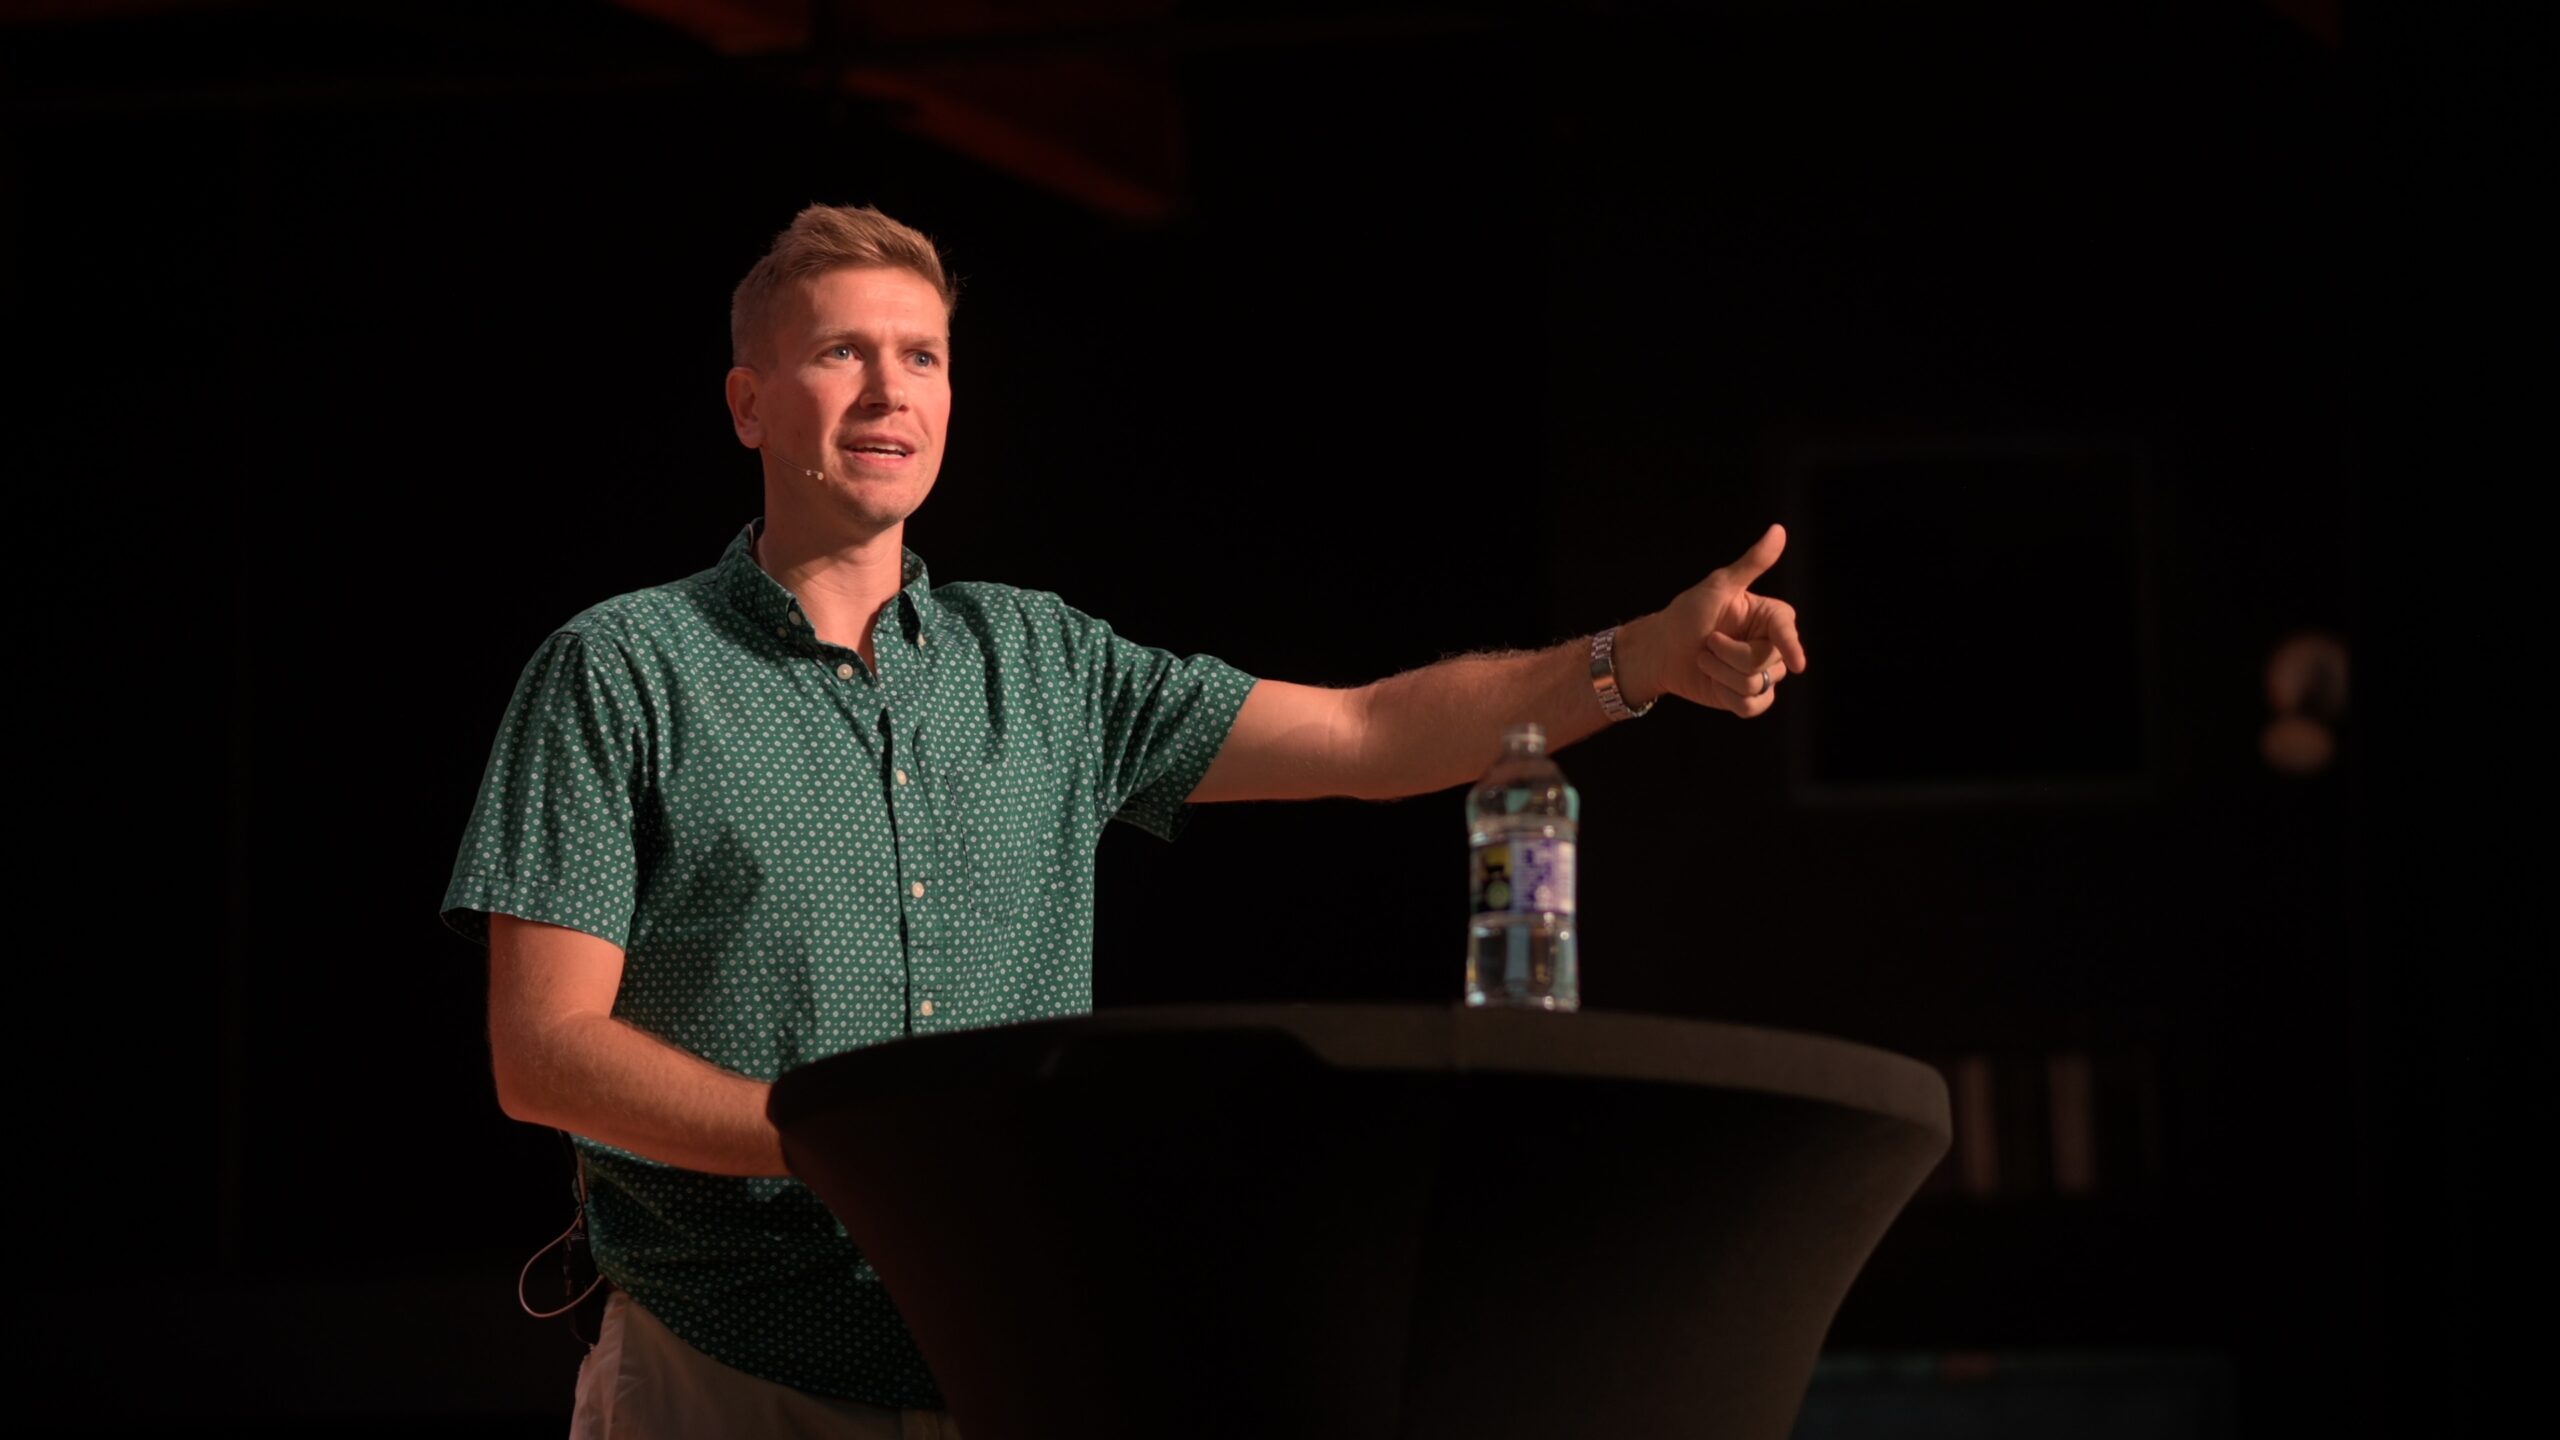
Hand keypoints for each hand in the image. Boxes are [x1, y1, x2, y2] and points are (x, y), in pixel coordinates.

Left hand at [1632, 523, 1807, 718]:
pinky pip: (1752, 707)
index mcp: (1770, 616)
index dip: (1790, 646)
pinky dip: (1727, 696)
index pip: (1786, 630)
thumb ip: (1751, 563)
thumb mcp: (1718, 587)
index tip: (1797, 663)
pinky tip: (1714, 683)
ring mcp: (1763, 672)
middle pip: (1768, 662)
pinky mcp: (1750, 697)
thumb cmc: (1687, 614)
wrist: (1660, 650)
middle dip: (1728, 655)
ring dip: (1721, 674)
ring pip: (1757, 686)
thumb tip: (1779, 530)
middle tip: (1707, 642)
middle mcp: (1772, 645)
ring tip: (1705, 660)